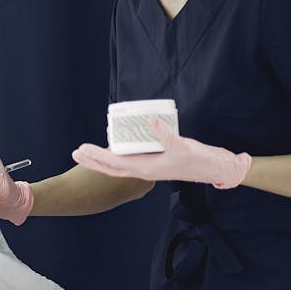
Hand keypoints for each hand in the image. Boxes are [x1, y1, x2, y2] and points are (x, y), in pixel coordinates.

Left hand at [72, 117, 252, 188]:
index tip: (81, 150)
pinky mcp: (156, 162)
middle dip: (92, 161)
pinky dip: (119, 155)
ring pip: (120, 165)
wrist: (215, 169)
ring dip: (103, 159)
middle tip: (75, 152)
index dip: (96, 157)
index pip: (115, 164)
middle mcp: (145, 170)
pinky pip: (131, 160)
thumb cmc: (200, 160)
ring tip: (88, 152)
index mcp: (147, 169)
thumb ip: (165, 133)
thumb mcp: (182, 145)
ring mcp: (149, 167)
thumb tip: (149, 119)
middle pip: (112, 167)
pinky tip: (116, 147)